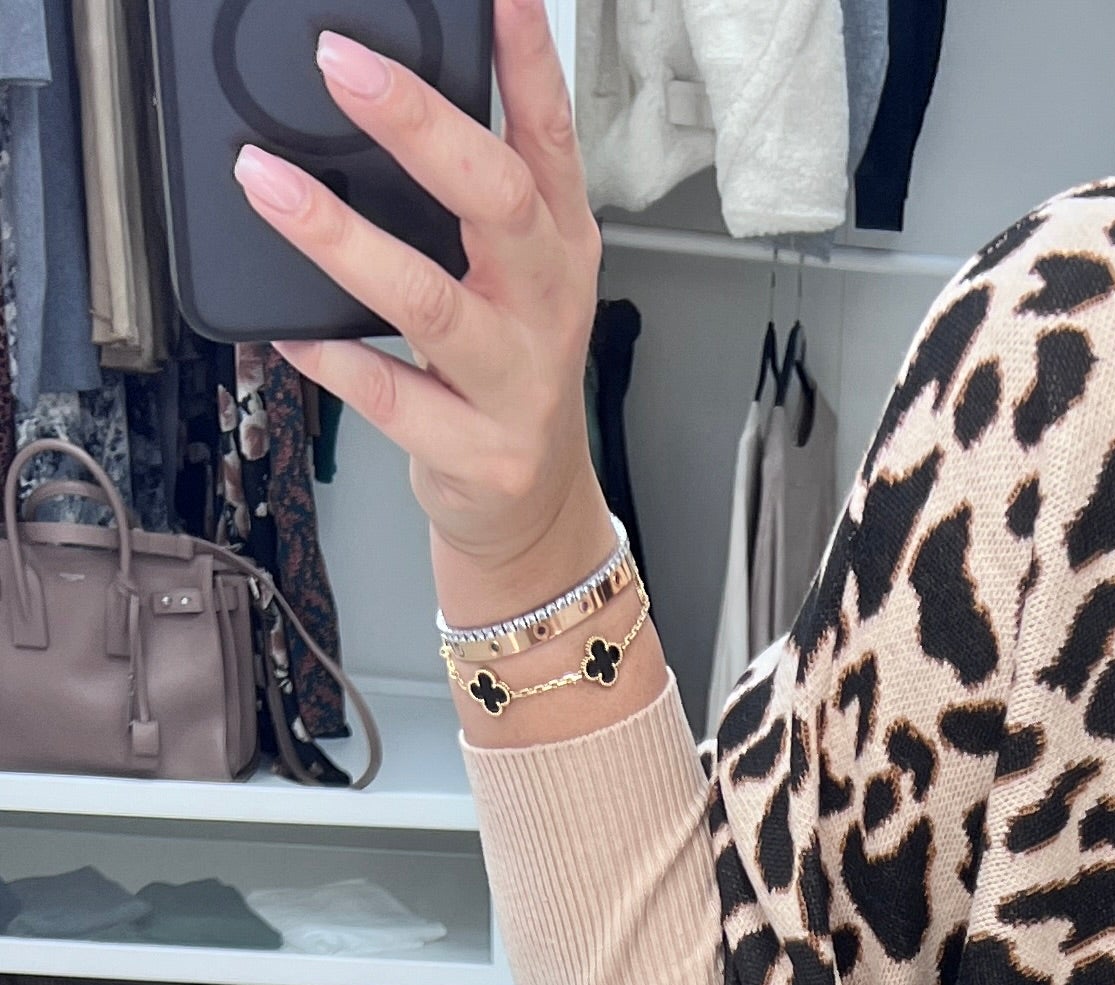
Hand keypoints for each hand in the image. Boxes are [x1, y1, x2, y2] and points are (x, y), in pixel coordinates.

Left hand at [238, 0, 609, 622]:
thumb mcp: (516, 274)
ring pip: (430, 300)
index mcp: (561, 244)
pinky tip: (286, 330)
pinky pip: (393, 397)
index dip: (526, 59)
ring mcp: (518, 383)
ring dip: (342, 238)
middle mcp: (549, 305)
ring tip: (267, 183)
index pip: (549, 134)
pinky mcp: (479, 452)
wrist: (531, 509)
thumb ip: (475, 193)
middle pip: (496, 200)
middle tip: (338, 65)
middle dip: (416, 126)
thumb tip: (387, 90)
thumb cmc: (506, 372)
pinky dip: (333, 360)